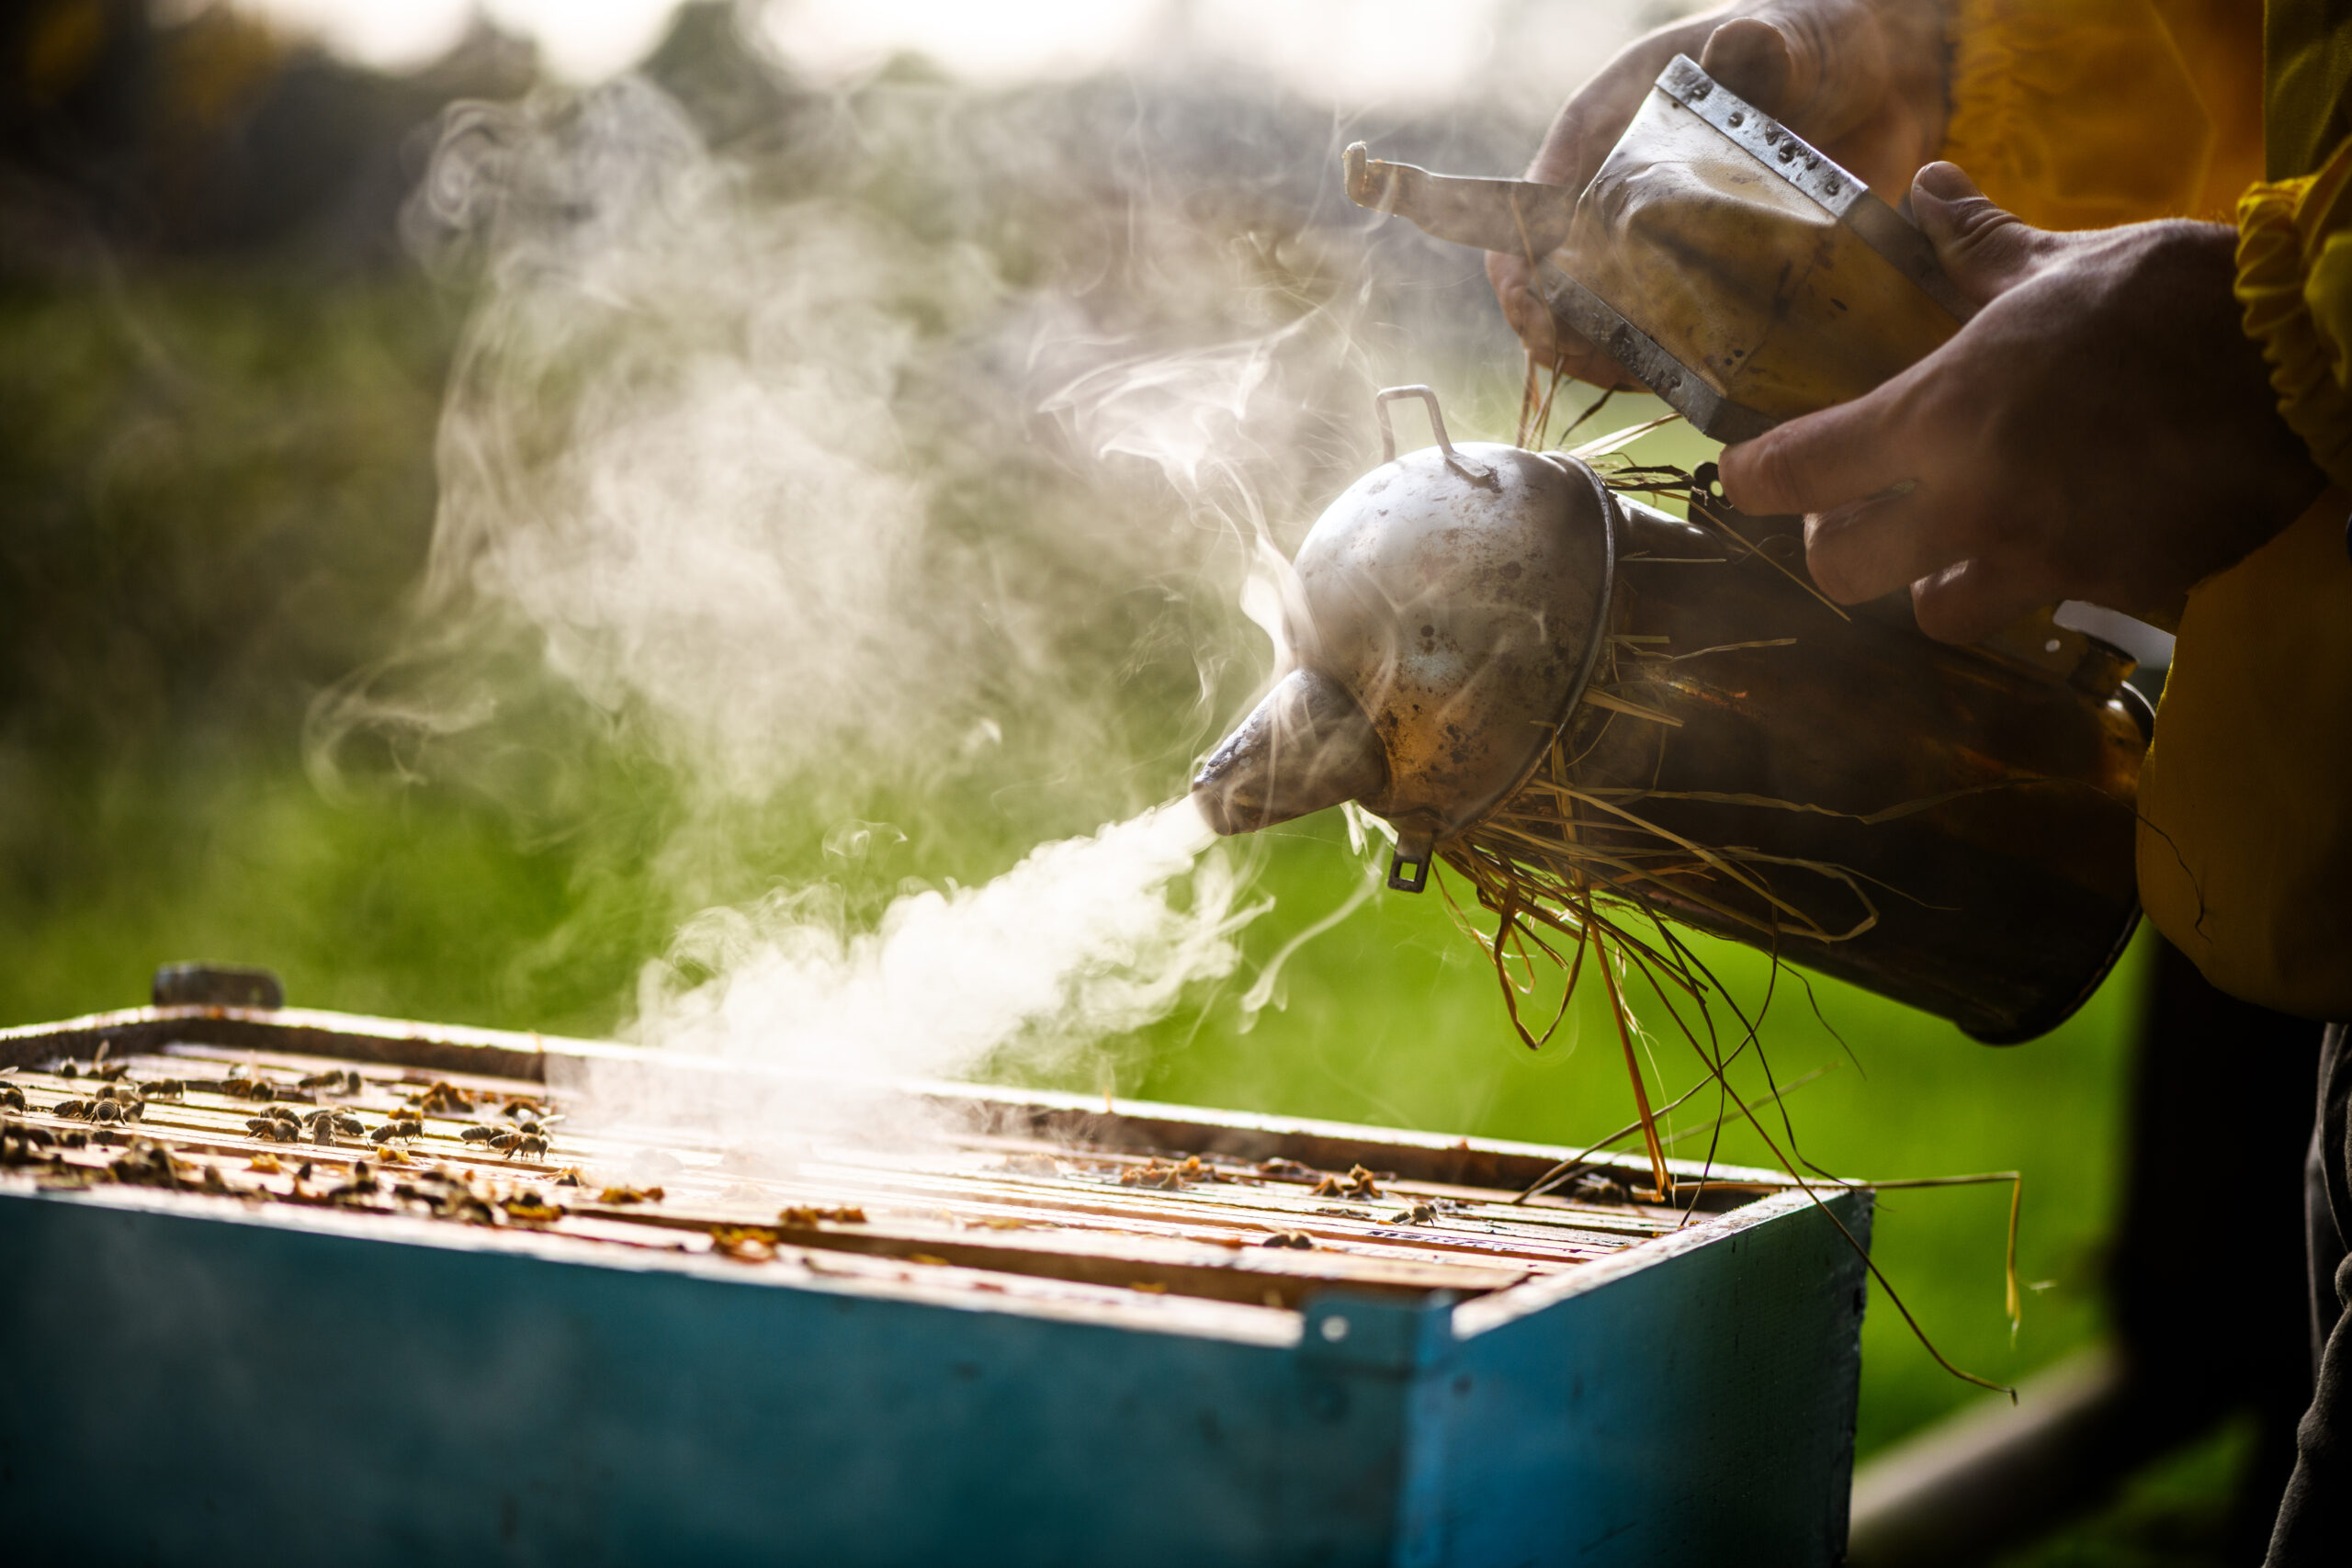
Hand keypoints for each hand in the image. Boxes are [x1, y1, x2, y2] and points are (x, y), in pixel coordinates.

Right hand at [1488, 0, 1946, 385]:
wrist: (1886, 83)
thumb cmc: (1816, 41)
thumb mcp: (1791, 38)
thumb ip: (1766, 48)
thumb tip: (1741, 48)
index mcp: (1601, 131)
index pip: (1528, 214)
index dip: (1523, 275)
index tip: (1548, 318)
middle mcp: (1613, 199)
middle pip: (1554, 290)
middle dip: (1570, 339)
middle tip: (1616, 367)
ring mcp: (1657, 249)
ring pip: (1607, 328)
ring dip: (1625, 362)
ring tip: (1668, 381)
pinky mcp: (1704, 286)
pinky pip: (1669, 344)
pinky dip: (1677, 370)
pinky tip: (1710, 383)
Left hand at [1716, 162, 2326, 642]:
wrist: (2309, 369)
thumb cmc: (2180, 307)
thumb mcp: (2068, 268)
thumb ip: (1981, 249)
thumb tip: (1930, 191)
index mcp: (1943, 416)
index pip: (1802, 470)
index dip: (1757, 479)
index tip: (1746, 475)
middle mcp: (1971, 503)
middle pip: (1841, 571)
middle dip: (1836, 547)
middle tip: (1857, 514)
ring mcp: (2038, 558)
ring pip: (1934, 613)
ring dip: (1932, 583)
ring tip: (1957, 543)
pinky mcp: (2107, 591)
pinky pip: (2038, 613)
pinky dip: (2032, 588)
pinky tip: (2056, 543)